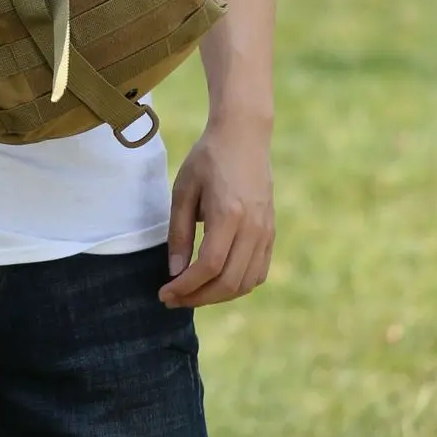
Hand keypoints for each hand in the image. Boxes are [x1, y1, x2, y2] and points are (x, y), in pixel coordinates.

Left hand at [159, 116, 274, 308]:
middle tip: (173, 299)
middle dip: (198, 298)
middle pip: (228, 282)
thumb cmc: (208, 159)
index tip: (164, 292)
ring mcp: (266, 232)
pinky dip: (237, 286)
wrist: (244, 137)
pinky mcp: (271, 233)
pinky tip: (215, 282)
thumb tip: (174, 272)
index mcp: (229, 214)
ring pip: (245, 283)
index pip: (208, 266)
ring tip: (191, 293)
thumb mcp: (183, 190)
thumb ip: (178, 233)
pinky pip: (258, 273)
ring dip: (217, 296)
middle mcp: (253, 228)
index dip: (186, 286)